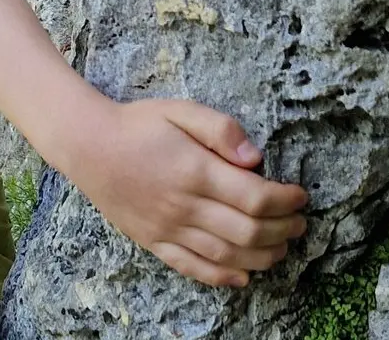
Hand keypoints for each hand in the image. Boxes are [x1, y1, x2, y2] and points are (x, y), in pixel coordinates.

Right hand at [66, 99, 308, 287]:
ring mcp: (167, 228)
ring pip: (225, 255)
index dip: (286, 201)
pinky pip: (192, 268)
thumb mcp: (180, 110)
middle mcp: (183, 205)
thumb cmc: (137, 125)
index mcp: (195, 171)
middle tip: (299, 223)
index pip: (255, 197)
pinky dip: (221, 277)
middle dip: (283, 231)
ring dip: (261, 257)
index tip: (300, 196)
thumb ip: (221, 130)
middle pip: (247, 231)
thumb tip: (255, 159)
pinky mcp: (153, 241)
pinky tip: (242, 276)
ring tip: (281, 249)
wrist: (88, 146)